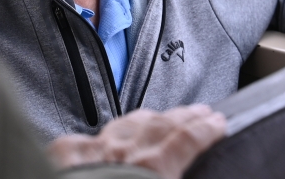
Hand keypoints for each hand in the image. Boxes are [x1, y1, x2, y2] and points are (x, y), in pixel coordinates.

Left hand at [46, 104, 225, 178]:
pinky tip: (111, 133)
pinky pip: (89, 137)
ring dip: (151, 118)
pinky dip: (106, 134)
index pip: (187, 138)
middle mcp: (124, 154)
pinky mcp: (64, 154)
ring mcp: (93, 149)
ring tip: (165, 116)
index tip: (219, 122)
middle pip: (161, 124)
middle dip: (185, 116)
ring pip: (128, 123)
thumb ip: (170, 176)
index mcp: (153, 171)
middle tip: (201, 111)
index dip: (206, 128)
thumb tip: (176, 174)